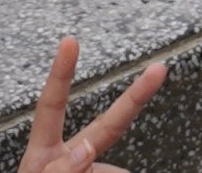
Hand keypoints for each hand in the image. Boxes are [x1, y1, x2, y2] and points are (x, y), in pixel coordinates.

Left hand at [22, 41, 163, 172]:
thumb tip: (88, 148)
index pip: (51, 107)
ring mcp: (89, 170)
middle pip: (107, 125)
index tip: (69, 41)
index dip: (60, 73)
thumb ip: (59, 170)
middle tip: (158, 69)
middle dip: (134, 96)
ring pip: (113, 169)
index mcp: (43, 154)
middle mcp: (69, 158)